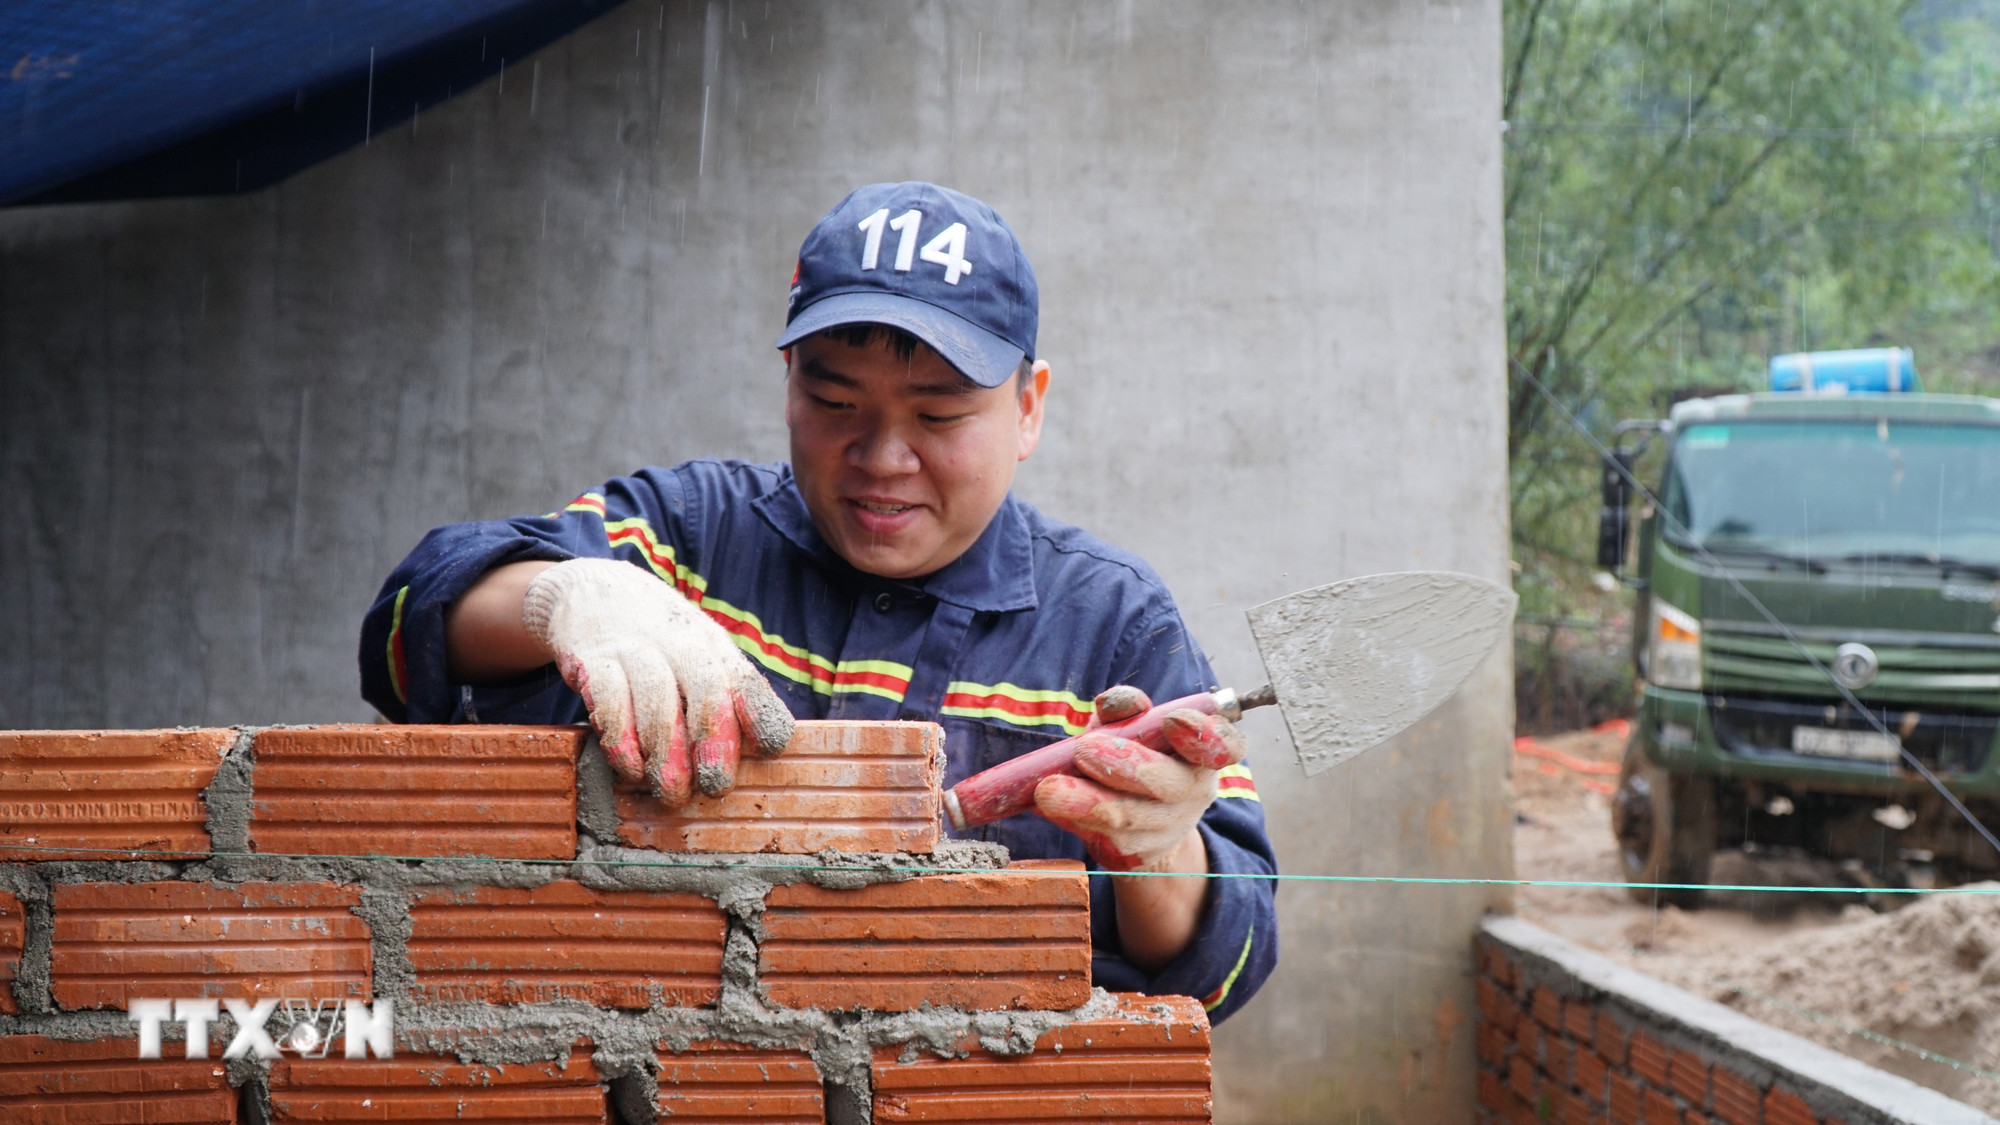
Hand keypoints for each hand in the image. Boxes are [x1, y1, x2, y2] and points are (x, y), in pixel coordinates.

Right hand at [521, 558, 793, 806]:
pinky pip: (608, 701)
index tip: (771, 748)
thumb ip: (724, 694)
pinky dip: (621, 741)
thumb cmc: (658, 639)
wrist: (593, 590)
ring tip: (670, 791)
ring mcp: (634, 649)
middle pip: (705, 689)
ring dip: (666, 753)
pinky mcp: (591, 660)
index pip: (744, 678)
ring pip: (657, 700)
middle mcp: (679, 644)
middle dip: (713, 742)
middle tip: (714, 787)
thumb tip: (758, 753)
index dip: (759, 713)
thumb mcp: (698, 651)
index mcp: (713, 647)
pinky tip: (630, 768)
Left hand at [1032, 685, 1245, 871]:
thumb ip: (1126, 709)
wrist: (1141, 820)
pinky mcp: (1134, 855)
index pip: (1224, 746)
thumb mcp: (1133, 725)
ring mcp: (1166, 830)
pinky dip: (1072, 820)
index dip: (1203, 735)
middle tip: (1083, 749)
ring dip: (1085, 802)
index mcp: (1203, 755)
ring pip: (1125, 818)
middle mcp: (1194, 793)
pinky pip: (1101, 839)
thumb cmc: (1137, 754)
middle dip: (1123, 764)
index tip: (1170, 720)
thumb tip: (1116, 704)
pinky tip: (1048, 807)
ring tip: (1049, 790)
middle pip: (1167, 784)